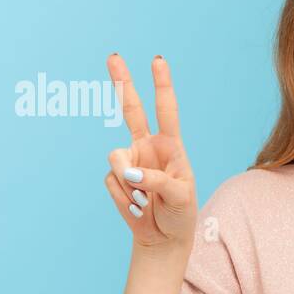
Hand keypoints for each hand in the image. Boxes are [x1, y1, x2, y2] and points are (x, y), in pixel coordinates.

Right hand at [103, 53, 196, 249]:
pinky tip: (137, 207)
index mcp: (171, 146)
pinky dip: (124, 198)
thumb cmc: (180, 213)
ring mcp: (130, 161)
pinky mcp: (116, 178)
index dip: (162, 85)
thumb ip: (158, 181)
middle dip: (122, 82)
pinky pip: (112, 181)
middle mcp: (148, 147)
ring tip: (145, 201)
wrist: (163, 238)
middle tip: (113, 56)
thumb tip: (131, 173)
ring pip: (116, 157)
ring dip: (129, 183)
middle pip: (131, 109)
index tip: (157, 61)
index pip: (166, 110)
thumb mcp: (180, 197)